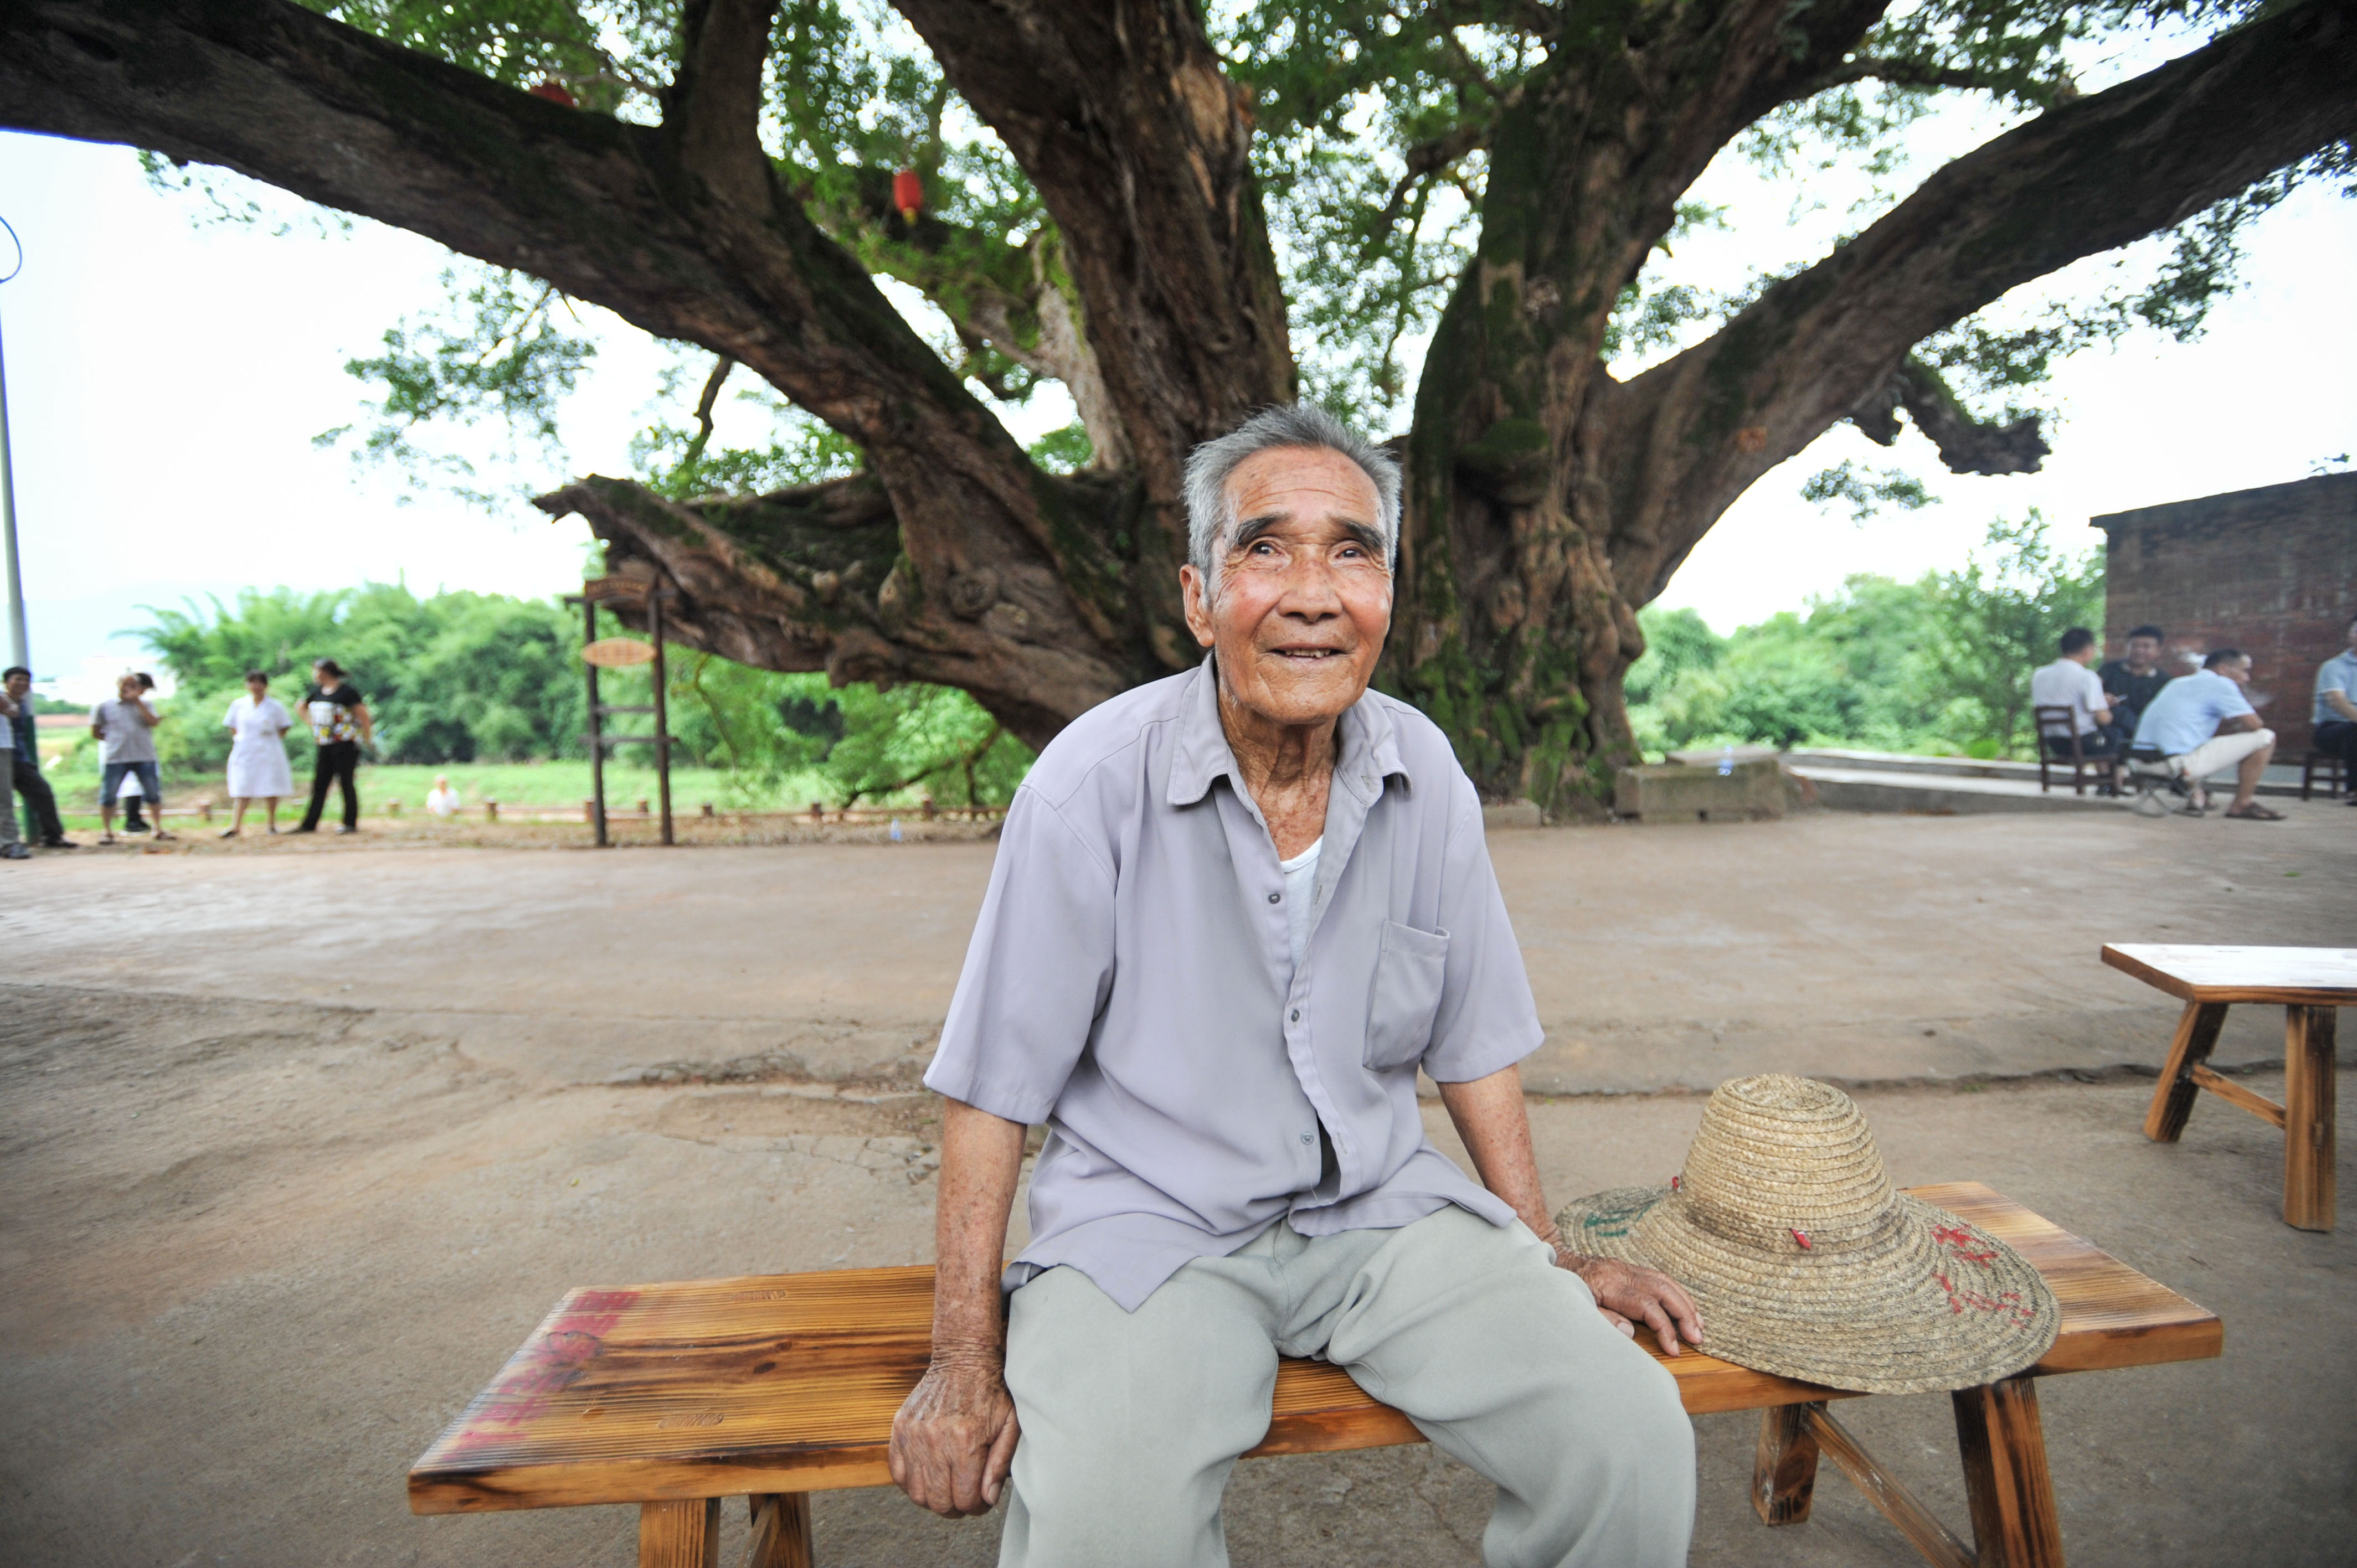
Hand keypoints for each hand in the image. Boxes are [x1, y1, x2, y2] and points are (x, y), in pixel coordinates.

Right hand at [888, 1354, 1019, 1516]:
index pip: (965, 1499)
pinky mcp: (899, 1428)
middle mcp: (934, 1441)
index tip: (982, 1499)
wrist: (963, 1359)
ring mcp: (913, 1434)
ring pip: (916, 1493)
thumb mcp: (1009, 1426)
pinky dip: (911, 1483)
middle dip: (956, 1508)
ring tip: (948, 1487)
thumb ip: (999, 1465)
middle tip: (966, 1497)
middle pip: (939, 1502)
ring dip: (933, 1499)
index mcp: (965, 1441)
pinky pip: (897, 1473)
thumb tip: (988, 1499)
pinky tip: (928, 1477)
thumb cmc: (991, 1393)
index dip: (977, 1506)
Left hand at [1560, 1251, 1704, 1356]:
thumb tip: (1631, 1332)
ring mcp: (1627, 1268)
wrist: (1555, 1260)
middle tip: (1698, 1337)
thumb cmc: (1563, 1288)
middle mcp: (1622, 1273)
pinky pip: (1659, 1278)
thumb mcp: (1574, 1307)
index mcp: (1609, 1284)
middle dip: (1684, 1314)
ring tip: (1699, 1324)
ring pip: (1665, 1281)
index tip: (1674, 1348)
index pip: (1647, 1305)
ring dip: (1685, 1303)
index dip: (1664, 1327)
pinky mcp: (1629, 1269)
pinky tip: (1685, 1306)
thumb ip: (1602, 1320)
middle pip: (1663, 1290)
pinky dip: (1676, 1293)